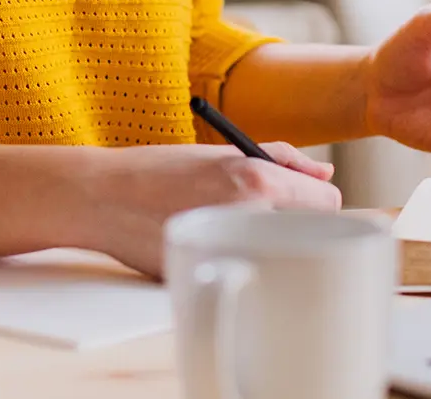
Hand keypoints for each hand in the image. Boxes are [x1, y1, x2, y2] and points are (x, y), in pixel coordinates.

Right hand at [75, 142, 340, 277]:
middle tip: (261, 216)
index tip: (298, 201)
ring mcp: (232, 253)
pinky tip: (210, 249)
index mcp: (259, 182)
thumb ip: (282, 158)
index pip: (329, 202)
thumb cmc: (159, 169)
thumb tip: (325, 172)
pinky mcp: (213, 279)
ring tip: (232, 231)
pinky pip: (246, 273)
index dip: (315, 200)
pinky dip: (238, 263)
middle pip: (312, 232)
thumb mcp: (222, 151)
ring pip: (283, 255)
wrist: (102, 198)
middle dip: (296, 224)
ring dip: (269, 246)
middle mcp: (252, 217)